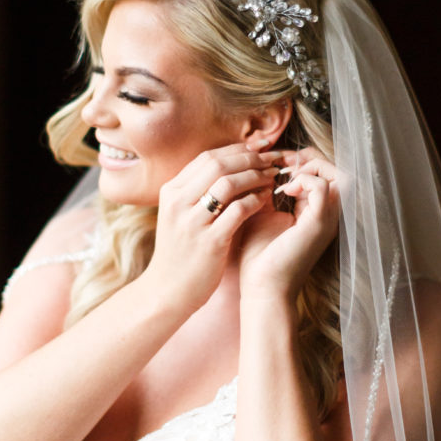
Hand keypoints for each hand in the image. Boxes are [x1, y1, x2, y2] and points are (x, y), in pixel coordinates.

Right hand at [146, 143, 279, 310]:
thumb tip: (232, 165)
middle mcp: (178, 202)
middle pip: (219, 164)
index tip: (258, 150)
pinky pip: (238, 210)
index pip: (207, 157)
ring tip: (272, 177)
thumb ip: (198, 190)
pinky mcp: (210, 242)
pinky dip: (256, 200)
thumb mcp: (180, 215)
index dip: (237, 150)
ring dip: (256, 176)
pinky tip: (266, 199)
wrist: (168, 291)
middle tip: (272, 161)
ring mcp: (192, 222)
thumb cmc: (181, 251)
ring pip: (229, 183)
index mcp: (171, 191)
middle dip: (250, 158)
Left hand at [238, 148, 339, 301]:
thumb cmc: (260, 256)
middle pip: (338, 170)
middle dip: (310, 160)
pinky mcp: (318, 225)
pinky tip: (283, 192)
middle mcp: (329, 215)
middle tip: (283, 166)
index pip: (325, 173)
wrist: (261, 288)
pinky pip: (323, 188)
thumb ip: (267, 191)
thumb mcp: (262, 213)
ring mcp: (327, 220)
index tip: (276, 162)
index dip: (303, 160)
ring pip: (339, 176)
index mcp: (317, 212)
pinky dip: (304, 181)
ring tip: (286, 178)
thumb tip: (262, 167)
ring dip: (311, 169)